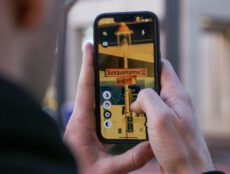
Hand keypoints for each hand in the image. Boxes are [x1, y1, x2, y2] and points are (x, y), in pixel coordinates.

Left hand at [64, 42, 152, 173]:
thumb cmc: (77, 173)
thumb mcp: (106, 170)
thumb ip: (130, 159)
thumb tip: (151, 146)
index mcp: (80, 123)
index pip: (85, 88)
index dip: (88, 65)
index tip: (90, 46)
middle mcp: (81, 119)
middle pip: (91, 89)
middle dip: (100, 71)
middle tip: (112, 56)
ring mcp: (84, 124)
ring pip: (97, 100)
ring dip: (107, 89)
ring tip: (121, 76)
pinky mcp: (88, 131)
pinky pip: (101, 113)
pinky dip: (111, 106)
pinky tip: (122, 105)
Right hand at [130, 59, 214, 172]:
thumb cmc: (180, 149)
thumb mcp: (161, 118)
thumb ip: (148, 99)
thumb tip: (137, 99)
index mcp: (176, 95)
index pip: (162, 67)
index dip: (147, 60)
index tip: (131, 60)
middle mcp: (173, 103)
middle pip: (152, 83)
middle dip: (136, 83)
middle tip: (121, 84)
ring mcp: (168, 115)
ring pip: (148, 100)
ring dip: (136, 101)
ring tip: (122, 102)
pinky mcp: (163, 128)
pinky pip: (148, 115)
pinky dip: (138, 115)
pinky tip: (129, 120)